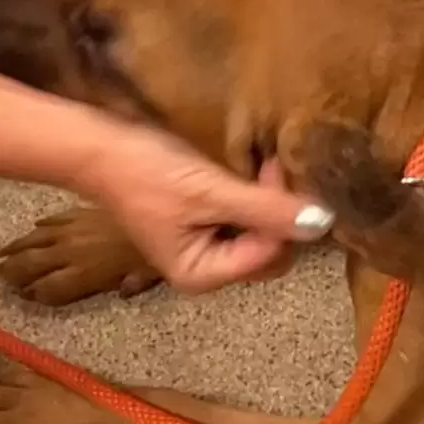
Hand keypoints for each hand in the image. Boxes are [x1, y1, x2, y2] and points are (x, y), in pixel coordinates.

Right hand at [73, 125, 334, 292]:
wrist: (99, 148)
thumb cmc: (147, 173)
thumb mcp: (210, 191)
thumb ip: (266, 210)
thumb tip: (323, 223)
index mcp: (203, 275)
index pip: (270, 256)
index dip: (281, 218)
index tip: (277, 173)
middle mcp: (208, 270)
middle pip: (271, 253)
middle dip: (279, 214)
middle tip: (273, 170)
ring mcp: (206, 248)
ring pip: (262, 235)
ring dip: (269, 204)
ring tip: (265, 168)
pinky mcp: (205, 226)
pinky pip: (246, 221)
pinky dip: (254, 200)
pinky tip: (253, 173)